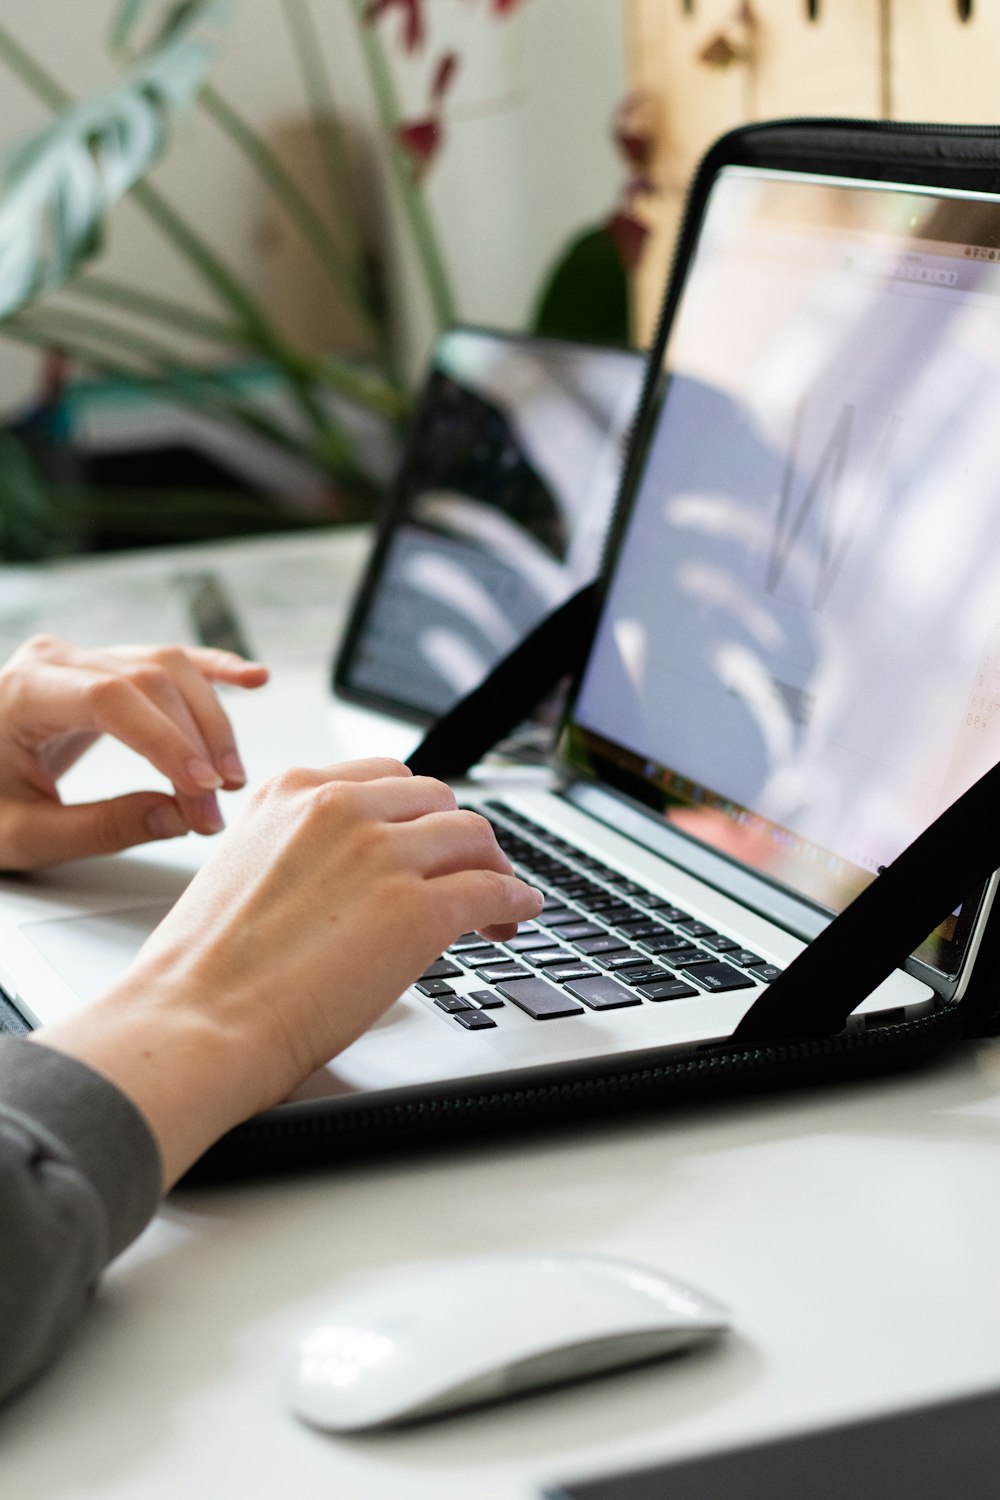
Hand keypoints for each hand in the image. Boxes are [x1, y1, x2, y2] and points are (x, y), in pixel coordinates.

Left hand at [0, 634, 268, 867]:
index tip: (202, 787)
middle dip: (195, 745)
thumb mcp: (24, 834)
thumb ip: (99, 829)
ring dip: (211, 721)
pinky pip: (168, 662)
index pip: (111, 699)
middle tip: (213, 808)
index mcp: (23, 690)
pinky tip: (252, 679)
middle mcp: (56, 660)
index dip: (166, 740)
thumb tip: (178, 815)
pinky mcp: (107, 668)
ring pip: (169, 669)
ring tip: (230, 776)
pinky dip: (213, 671)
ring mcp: (83, 658)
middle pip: (150, 681)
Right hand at [36, 759, 543, 1185]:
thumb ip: (300, 850)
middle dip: (456, 837)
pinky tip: (515, 915)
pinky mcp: (417, 909)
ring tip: (497, 903)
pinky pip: (490, 890)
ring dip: (492, 867)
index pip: (385, 777)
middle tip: (468, 873)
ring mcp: (383, 854)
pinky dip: (513, 900)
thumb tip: (349, 875)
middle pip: (437, 799)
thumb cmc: (204, 970)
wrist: (195, 1020)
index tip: (427, 839)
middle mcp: (341, 808)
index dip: (417, 813)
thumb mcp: (244, 869)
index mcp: (292, 791)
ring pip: (471, 836)